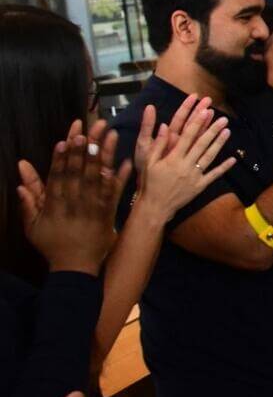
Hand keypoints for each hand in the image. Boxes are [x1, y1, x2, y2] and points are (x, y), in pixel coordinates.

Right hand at [16, 121, 131, 274]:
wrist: (75, 268)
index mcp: (54, 204)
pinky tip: (127, 162)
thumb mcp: (33, 224)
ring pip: (98, 178)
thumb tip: (21, 169)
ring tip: (109, 135)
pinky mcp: (108, 214)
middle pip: (79, 171)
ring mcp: (93, 208)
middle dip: (84, 149)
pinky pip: (116, 194)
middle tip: (89, 128)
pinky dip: (121, 178)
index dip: (62, 157)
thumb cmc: (52, 245)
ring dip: (104, 156)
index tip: (66, 139)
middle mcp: (74, 204)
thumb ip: (29, 198)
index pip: (58, 175)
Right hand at [133, 101, 235, 225]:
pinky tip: (233, 159)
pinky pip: (214, 175)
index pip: (187, 136)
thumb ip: (158, 144)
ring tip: (228, 131)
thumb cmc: (149, 182)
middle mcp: (186, 165)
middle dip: (213, 130)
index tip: (205, 111)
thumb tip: (165, 126)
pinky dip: (224, 167)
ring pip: (210, 156)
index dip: (197, 123)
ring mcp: (195, 176)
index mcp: (173, 158)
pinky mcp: (200, 186)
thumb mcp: (148, 162)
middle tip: (223, 118)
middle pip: (202, 144)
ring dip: (219, 143)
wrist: (155, 207)